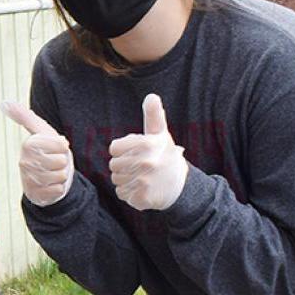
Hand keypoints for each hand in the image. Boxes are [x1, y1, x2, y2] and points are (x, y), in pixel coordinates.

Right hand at [1, 101, 74, 206]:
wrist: (45, 177)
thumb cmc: (46, 151)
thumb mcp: (40, 130)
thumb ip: (24, 116)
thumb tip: (4, 103)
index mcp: (28, 145)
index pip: (60, 145)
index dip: (63, 147)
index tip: (55, 148)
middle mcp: (25, 162)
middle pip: (61, 161)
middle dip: (62, 162)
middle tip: (54, 162)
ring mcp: (29, 180)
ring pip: (60, 176)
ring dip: (61, 175)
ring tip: (52, 172)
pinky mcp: (35, 195)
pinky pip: (58, 190)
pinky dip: (58, 188)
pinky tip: (50, 185)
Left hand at [107, 95, 188, 210]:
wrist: (180, 186)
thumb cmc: (165, 156)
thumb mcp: (160, 134)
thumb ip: (153, 116)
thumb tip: (152, 96)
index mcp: (147, 144)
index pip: (114, 148)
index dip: (123, 151)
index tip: (137, 153)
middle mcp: (146, 162)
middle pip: (113, 165)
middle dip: (123, 166)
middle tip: (141, 167)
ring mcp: (145, 181)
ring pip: (116, 180)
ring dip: (126, 180)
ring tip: (142, 178)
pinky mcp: (143, 198)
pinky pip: (122, 194)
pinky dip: (129, 194)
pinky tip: (142, 190)